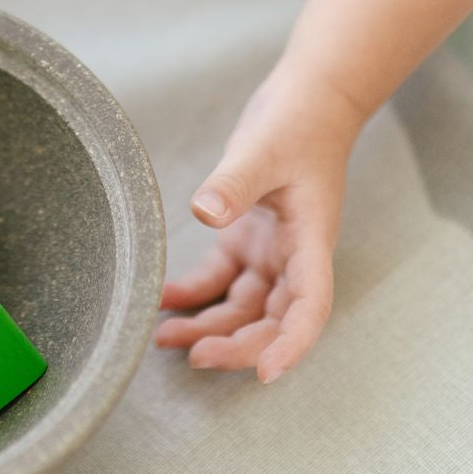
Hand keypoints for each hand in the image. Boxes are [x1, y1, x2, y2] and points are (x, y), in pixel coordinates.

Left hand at [155, 57, 365, 382]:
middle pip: (272, 319)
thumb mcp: (263, 149)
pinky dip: (193, 294)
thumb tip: (205, 213)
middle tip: (194, 357)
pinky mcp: (245, 239)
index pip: (309, 306)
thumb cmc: (297, 123)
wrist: (309, 99)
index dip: (292, 345)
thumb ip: (235, 183)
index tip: (268, 374)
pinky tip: (162, 300)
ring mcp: (269, 251)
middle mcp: (292, 256)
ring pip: (242, 307)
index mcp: (309, 241)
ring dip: (208, 326)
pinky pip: (219, 280)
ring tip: (163, 339)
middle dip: (237, 344)